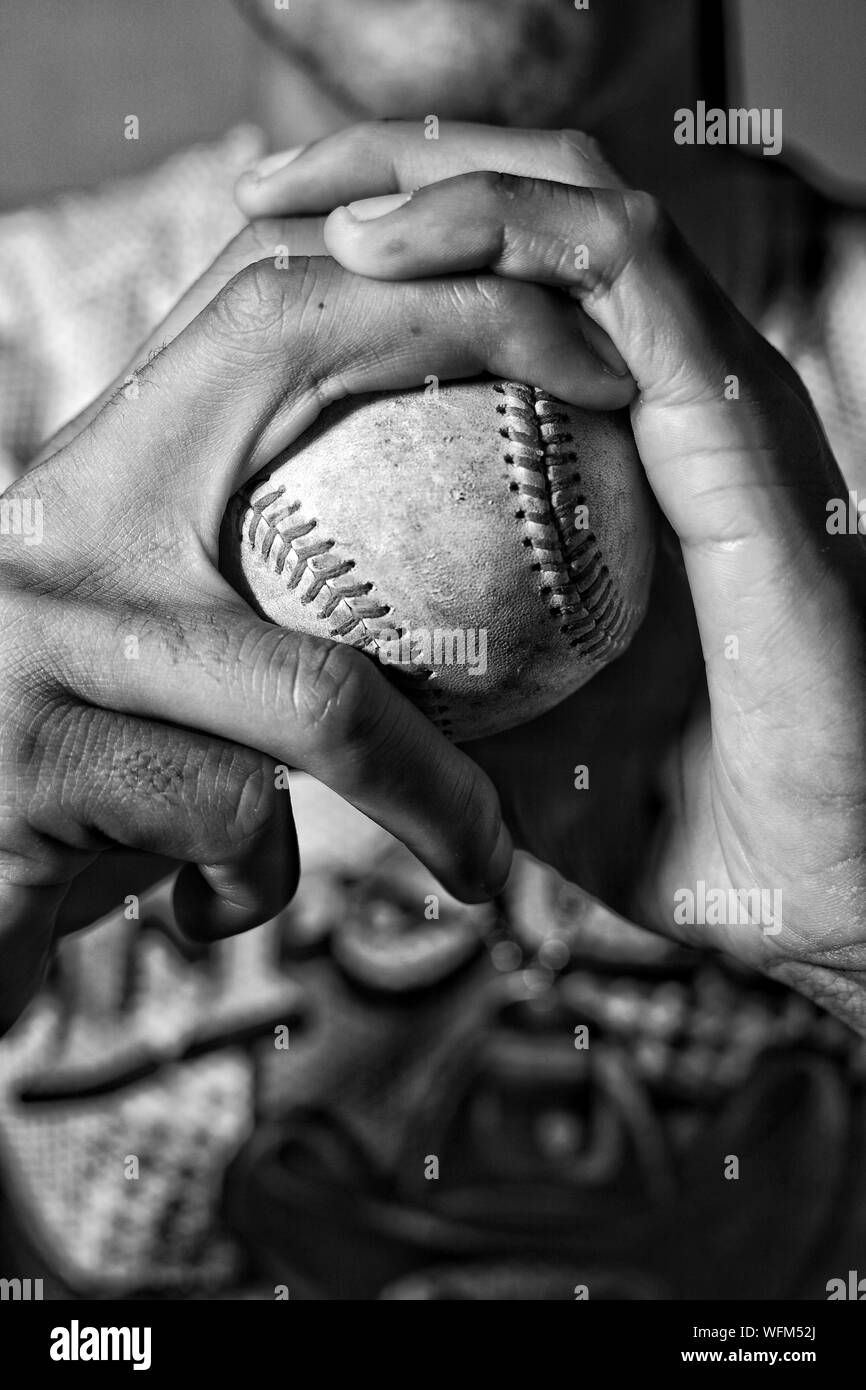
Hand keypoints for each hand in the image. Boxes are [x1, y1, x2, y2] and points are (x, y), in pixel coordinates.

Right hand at [0, 232, 634, 1032]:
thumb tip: (431, 592)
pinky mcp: (27, 763)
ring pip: (315, 685)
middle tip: (625, 396)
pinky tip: (203, 908)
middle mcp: (52, 517)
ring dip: (428, 792)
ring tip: (477, 859)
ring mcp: (33, 632)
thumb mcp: (147, 679)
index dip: (420, 259)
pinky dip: (263, 886)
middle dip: (479, 326)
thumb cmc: (57, 805)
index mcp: (93, 479)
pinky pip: (241, 815)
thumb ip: (249, 608)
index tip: (563, 315)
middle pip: (281, 336)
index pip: (258, 293)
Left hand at [239, 122, 865, 1027]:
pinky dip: (504, 235)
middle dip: (391, 164)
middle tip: (265, 188)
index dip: (392, 237)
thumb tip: (298, 653)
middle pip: (537, 206)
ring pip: (579, 203)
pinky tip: (390, 252)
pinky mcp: (741, 419)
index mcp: (629, 450)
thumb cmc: (655, 815)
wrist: (791, 874)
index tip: (264, 256)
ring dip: (435, 173)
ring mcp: (716, 399)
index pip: (511, 284)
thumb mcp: (496, 725)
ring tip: (313, 206)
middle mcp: (678, 399)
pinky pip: (624, 272)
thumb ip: (419, 672)